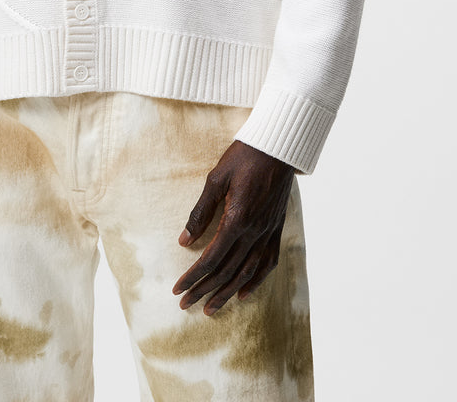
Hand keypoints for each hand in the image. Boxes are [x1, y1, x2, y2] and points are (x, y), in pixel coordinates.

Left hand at [172, 140, 295, 315]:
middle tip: (186, 305)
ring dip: (227, 293)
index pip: (211, 258)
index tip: (178, 289)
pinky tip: (243, 293)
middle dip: (204, 290)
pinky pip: (267, 264)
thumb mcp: (215, 179)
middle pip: (226, 271)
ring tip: (210, 309)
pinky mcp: (276, 230)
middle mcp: (254, 232)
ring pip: (246, 273)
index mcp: (236, 219)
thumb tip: (183, 240)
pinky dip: (255, 282)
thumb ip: (200, 212)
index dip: (193, 277)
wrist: (278, 148)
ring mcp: (267, 233)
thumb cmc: (244, 157)